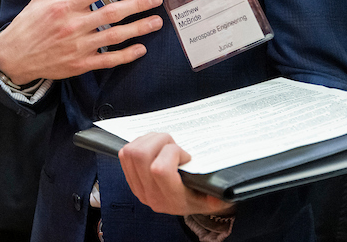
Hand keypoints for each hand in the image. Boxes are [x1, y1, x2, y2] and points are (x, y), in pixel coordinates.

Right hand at [0, 0, 162, 84]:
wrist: (14, 57)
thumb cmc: (27, 25)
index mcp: (64, 7)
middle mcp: (74, 26)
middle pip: (111, 13)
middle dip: (137, 5)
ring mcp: (78, 46)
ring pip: (114, 37)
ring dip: (138, 29)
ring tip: (157, 22)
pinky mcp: (80, 64)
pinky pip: (107, 60)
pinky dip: (125, 55)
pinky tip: (141, 49)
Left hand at [118, 132, 235, 216]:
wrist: (187, 206)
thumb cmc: (200, 197)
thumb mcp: (213, 198)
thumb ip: (217, 193)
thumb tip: (222, 189)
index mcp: (172, 199)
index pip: (160, 170)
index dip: (172, 153)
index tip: (185, 155)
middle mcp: (151, 194)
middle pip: (140, 155)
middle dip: (159, 140)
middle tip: (173, 144)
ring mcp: (137, 187)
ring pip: (130, 151)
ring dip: (147, 139)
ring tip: (164, 143)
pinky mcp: (130, 178)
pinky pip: (124, 154)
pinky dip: (138, 143)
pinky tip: (153, 146)